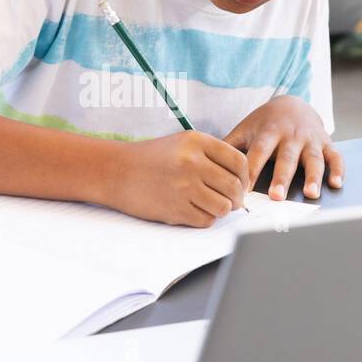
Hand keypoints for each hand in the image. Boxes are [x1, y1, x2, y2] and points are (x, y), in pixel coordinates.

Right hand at [108, 131, 249, 226]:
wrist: (115, 171)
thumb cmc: (150, 158)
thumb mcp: (182, 143)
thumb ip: (211, 155)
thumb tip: (241, 179)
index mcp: (197, 142)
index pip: (239, 162)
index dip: (245, 177)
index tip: (241, 183)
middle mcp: (192, 162)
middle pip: (234, 186)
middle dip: (237, 198)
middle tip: (231, 201)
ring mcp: (184, 186)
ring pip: (223, 206)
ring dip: (222, 210)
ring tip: (212, 206)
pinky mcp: (175, 208)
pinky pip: (206, 220)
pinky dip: (206, 218)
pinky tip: (196, 211)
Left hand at [223, 95, 342, 200]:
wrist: (293, 103)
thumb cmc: (264, 123)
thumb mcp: (246, 129)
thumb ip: (229, 146)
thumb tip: (204, 164)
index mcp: (268, 132)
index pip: (258, 153)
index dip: (252, 172)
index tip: (245, 190)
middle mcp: (290, 136)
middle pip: (286, 158)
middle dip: (282, 177)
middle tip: (277, 197)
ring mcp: (310, 140)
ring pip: (313, 159)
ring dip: (313, 176)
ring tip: (310, 193)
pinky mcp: (327, 143)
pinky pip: (335, 156)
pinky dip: (338, 170)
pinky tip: (336, 184)